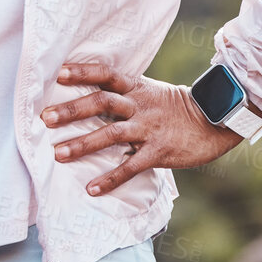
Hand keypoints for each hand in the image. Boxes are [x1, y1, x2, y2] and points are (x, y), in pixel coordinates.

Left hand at [39, 61, 258, 196]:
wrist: (215, 122)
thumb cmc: (175, 108)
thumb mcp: (150, 92)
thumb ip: (124, 93)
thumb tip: (91, 95)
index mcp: (136, 87)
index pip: (106, 74)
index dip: (82, 72)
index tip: (58, 74)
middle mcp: (139, 105)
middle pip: (102, 102)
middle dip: (72, 110)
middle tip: (46, 118)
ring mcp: (149, 129)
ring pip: (111, 134)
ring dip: (83, 144)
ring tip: (58, 154)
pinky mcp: (159, 152)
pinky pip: (131, 166)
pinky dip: (111, 179)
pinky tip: (92, 189)